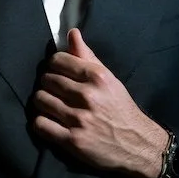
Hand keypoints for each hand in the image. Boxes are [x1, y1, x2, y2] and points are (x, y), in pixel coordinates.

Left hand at [33, 28, 167, 177]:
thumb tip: (72, 33)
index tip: (57, 73)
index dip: (53, 66)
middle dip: (47, 84)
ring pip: (40, 100)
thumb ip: (88, 57)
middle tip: (54, 91)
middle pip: (46, 80)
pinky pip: (40, 124)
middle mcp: (87, 96)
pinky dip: (41, 122)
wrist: (137, 144)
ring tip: (51, 106)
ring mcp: (79, 119)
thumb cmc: (121, 109)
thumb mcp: (109, 79)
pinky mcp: (72, 141)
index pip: (57, 61)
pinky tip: (49, 121)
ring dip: (42, 103)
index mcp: (97, 77)